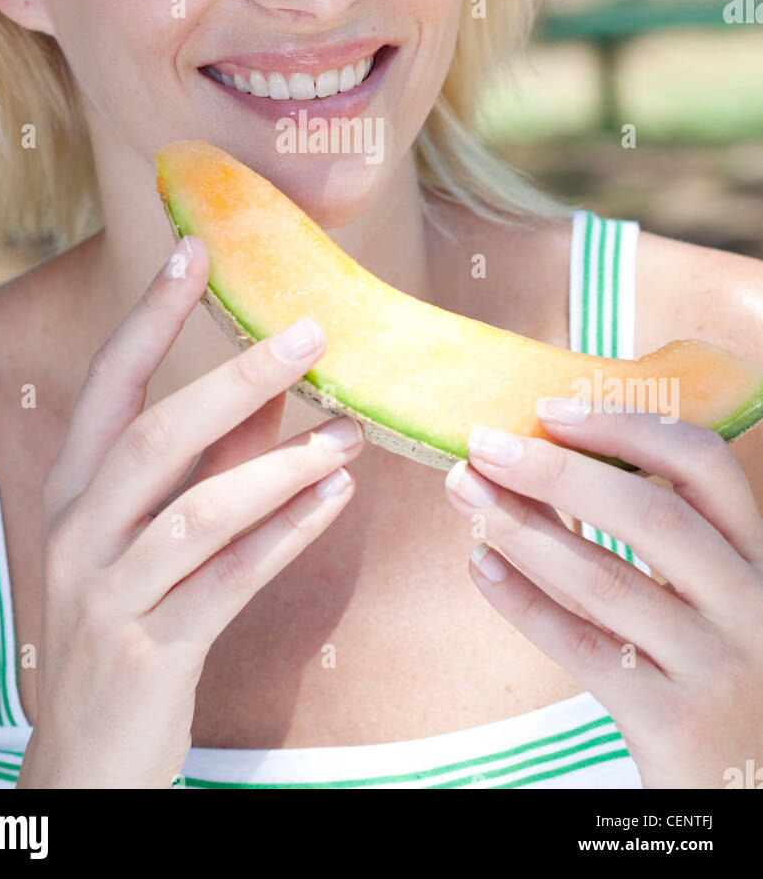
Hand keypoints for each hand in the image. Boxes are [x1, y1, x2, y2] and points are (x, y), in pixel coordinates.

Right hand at [18, 234, 363, 788]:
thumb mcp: (153, 536)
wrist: (86, 761)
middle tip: (310, 333)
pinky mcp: (148, 653)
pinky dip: (283, 537)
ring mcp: (106, 595)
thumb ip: (209, 463)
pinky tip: (334, 502)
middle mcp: (77, 533)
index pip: (108, 384)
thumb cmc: (131, 623)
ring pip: (197, 511)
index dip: (150, 314)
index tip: (194, 248)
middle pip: (153, 434)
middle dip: (234, 377)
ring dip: (281, 464)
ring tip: (350, 432)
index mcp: (73, 491)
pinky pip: (225, 584)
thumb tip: (275, 382)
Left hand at [443, 398, 762, 788]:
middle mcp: (750, 606)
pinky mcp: (674, 723)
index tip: (550, 407)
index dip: (626, 428)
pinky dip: (524, 603)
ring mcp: (717, 666)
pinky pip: (585, 651)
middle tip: (484, 443)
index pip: (705, 466)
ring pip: (607, 582)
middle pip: (651, 514)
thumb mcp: (710, 596)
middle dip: (557, 470)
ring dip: (524, 527)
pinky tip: (479, 565)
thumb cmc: (714, 673)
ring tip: (465, 492)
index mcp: (758, 558)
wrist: (750, 791)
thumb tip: (546, 452)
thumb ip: (655, 535)